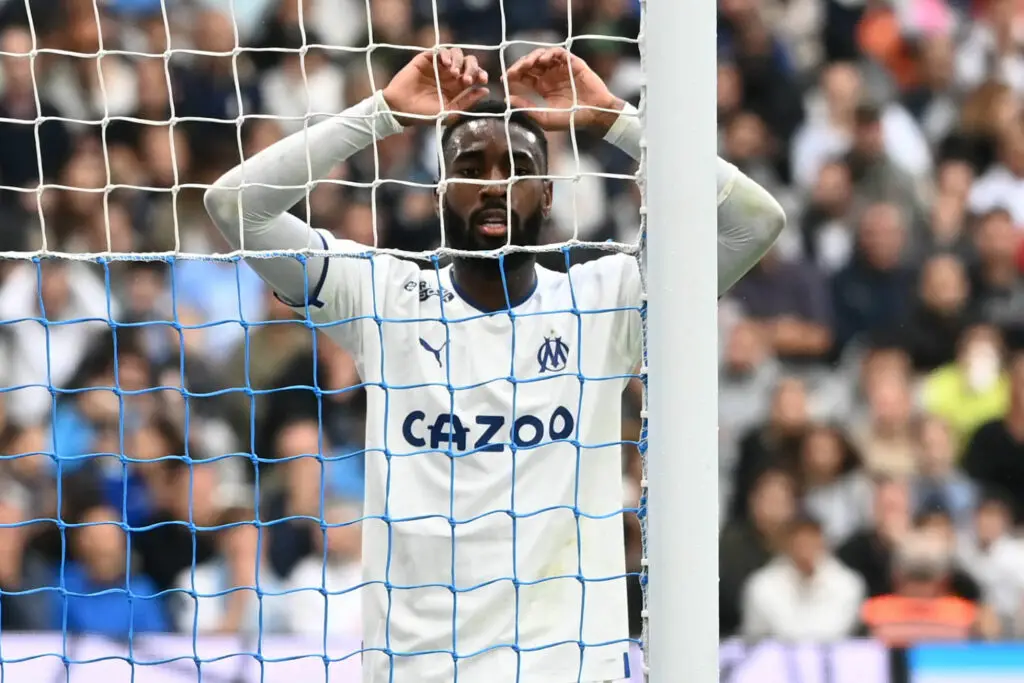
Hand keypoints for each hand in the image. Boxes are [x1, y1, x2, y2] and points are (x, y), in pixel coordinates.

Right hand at [382, 47, 488, 126]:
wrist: (401, 109)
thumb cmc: (424, 114)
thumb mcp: (450, 112)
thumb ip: (467, 102)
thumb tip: (486, 90)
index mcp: (457, 87)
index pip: (475, 74)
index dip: (481, 74)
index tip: (483, 80)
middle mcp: (450, 74)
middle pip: (468, 61)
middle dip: (472, 68)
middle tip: (467, 80)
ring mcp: (439, 66)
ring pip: (457, 53)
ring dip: (460, 61)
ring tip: (455, 74)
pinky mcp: (427, 59)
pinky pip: (441, 50)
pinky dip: (446, 54)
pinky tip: (446, 64)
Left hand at [504, 47, 623, 134]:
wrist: (595, 115)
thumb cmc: (571, 119)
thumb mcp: (544, 118)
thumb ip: (527, 108)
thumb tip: (507, 100)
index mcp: (542, 87)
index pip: (524, 76)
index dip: (513, 75)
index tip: (504, 78)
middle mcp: (550, 76)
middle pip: (530, 64)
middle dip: (520, 65)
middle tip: (514, 71)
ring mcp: (561, 68)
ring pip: (542, 55)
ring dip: (532, 57)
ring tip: (528, 65)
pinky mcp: (572, 63)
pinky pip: (558, 52)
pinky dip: (550, 53)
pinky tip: (544, 60)